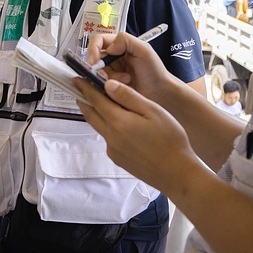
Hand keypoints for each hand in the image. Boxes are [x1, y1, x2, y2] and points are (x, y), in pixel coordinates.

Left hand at [74, 77, 201, 196]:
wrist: (176, 173)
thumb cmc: (170, 140)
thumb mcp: (153, 111)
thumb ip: (129, 97)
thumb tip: (108, 84)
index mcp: (118, 121)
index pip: (95, 99)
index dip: (84, 87)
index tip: (76, 78)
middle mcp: (110, 136)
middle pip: (91, 114)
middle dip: (84, 100)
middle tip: (80, 89)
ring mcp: (113, 150)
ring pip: (98, 127)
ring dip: (96, 114)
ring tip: (99, 103)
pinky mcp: (118, 159)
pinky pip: (108, 139)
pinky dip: (108, 128)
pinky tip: (120, 126)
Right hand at [86, 32, 174, 102]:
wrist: (160, 93)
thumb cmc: (155, 72)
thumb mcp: (144, 50)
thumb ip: (126, 40)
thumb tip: (109, 47)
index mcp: (120, 45)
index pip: (98, 41)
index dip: (93, 49)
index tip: (94, 60)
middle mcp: (113, 57)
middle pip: (94, 58)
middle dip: (99, 67)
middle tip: (106, 75)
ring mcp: (111, 71)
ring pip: (97, 72)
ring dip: (109, 77)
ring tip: (125, 80)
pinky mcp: (110, 84)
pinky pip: (101, 83)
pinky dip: (109, 85)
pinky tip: (123, 86)